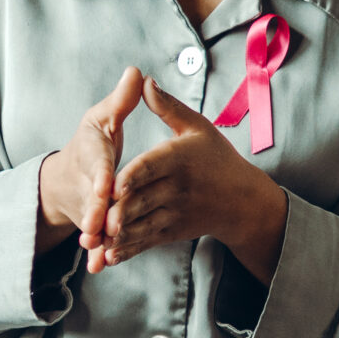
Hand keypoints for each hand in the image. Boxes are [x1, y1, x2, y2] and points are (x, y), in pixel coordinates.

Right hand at [39, 67, 145, 262]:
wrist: (65, 178)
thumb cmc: (92, 144)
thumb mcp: (103, 118)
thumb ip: (122, 101)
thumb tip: (137, 71)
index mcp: (91, 154)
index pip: (97, 165)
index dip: (100, 176)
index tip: (105, 186)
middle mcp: (86, 182)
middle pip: (91, 199)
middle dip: (94, 212)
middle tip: (97, 225)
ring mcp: (86, 206)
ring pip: (91, 222)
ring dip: (93, 237)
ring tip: (95, 250)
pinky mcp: (92, 224)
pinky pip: (95, 240)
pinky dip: (97, 253)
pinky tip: (100, 266)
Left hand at [102, 79, 288, 279]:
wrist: (243, 202)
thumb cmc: (217, 158)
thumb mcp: (197, 127)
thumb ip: (167, 106)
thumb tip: (143, 79)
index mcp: (180, 159)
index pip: (153, 167)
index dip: (134, 175)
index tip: (114, 183)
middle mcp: (178, 188)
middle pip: (144, 200)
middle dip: (120, 212)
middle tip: (97, 219)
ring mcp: (175, 213)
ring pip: (143, 225)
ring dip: (119, 236)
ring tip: (95, 242)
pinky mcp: (172, 231)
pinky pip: (147, 241)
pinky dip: (128, 250)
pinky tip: (108, 258)